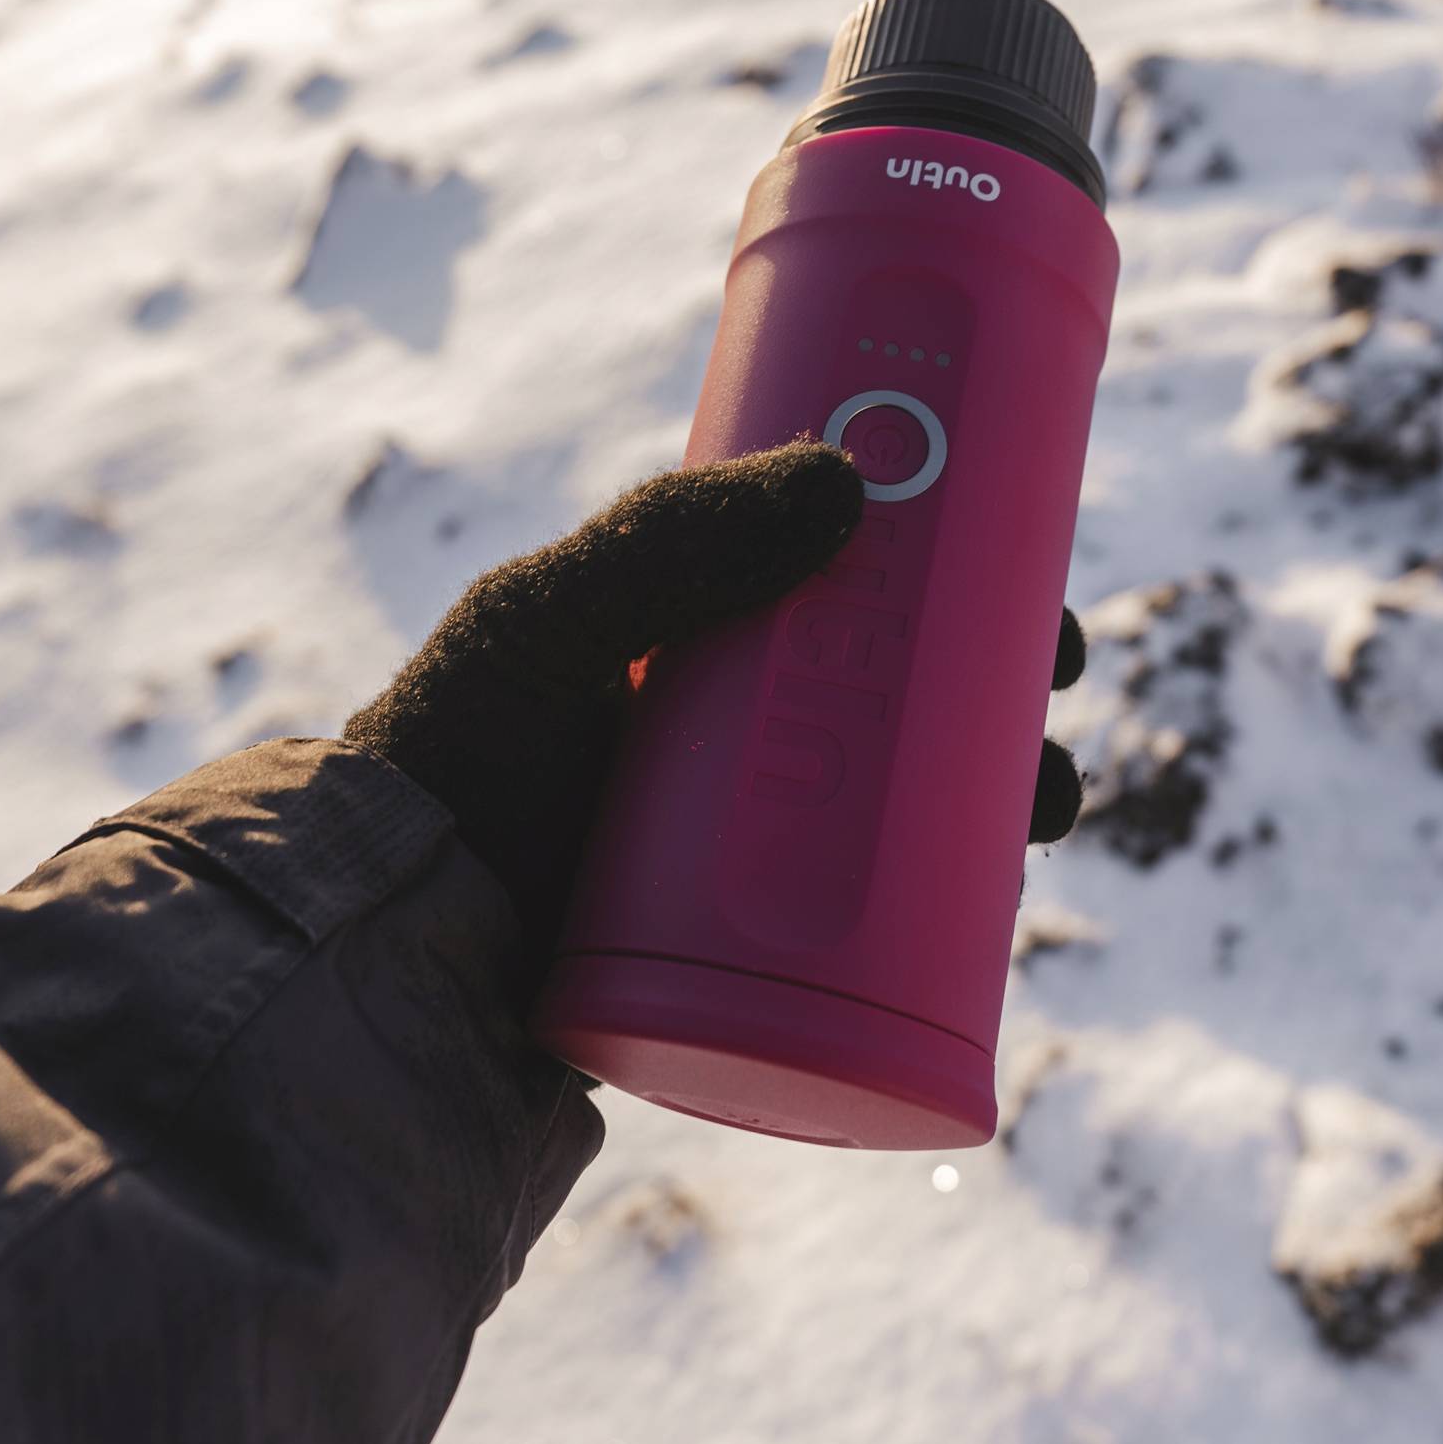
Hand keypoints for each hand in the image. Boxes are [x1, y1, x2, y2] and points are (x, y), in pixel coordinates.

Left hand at [344, 438, 1087, 998]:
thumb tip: (852, 485)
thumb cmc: (453, 761)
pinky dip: (958, 903)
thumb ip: (673, 542)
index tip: (1027, 558)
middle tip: (1055, 672)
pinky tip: (1007, 902)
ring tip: (1048, 803)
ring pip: (913, 805)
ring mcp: (749, 843)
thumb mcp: (551, 622)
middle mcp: (735, 733)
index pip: (853, 581)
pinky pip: (882, 919)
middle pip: (907, 689)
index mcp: (696, 638)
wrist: (388, 959)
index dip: (954, 565)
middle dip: (1003, 679)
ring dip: (1005, 791)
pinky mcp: (756, 951)